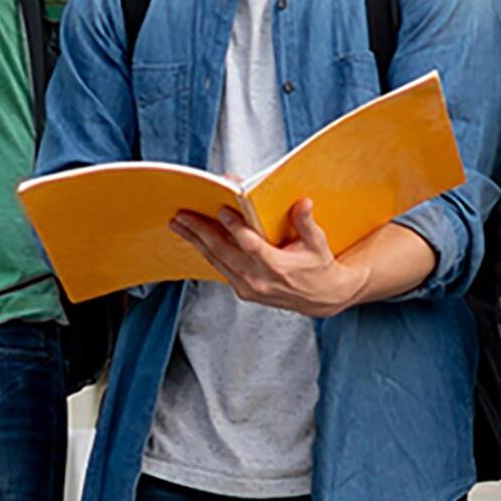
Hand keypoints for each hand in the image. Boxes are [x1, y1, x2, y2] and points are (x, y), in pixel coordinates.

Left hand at [170, 198, 367, 317]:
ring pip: (216, 261)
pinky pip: (220, 269)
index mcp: (278, 267)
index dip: (235, 228)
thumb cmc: (319, 267)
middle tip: (183, 214)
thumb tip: (303, 202)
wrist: (321, 297)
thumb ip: (306, 223)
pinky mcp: (243, 291)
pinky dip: (207, 252)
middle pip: (223, 253)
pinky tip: (196, 239)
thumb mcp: (319, 244)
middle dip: (200, 231)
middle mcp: (259, 280)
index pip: (251, 245)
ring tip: (180, 224)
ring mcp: (248, 288)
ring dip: (196, 241)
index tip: (222, 210)